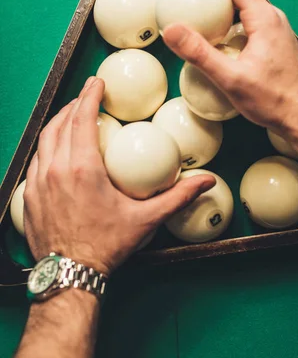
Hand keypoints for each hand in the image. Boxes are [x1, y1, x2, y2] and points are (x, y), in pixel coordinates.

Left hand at [23, 77, 214, 274]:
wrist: (70, 275)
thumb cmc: (106, 246)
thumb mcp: (146, 220)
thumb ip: (177, 197)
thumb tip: (206, 182)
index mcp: (82, 168)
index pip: (82, 119)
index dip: (89, 96)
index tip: (96, 82)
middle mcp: (55, 169)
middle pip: (60, 123)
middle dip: (73, 104)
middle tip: (87, 95)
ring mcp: (39, 182)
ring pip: (44, 139)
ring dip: (58, 123)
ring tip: (71, 116)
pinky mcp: (30, 195)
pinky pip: (37, 159)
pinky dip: (48, 146)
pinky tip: (58, 149)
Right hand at [163, 0, 297, 132]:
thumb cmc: (274, 101)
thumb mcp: (231, 79)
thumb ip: (200, 54)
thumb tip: (171, 30)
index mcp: (264, 18)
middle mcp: (272, 17)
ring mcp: (274, 28)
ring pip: (241, 3)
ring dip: (217, 1)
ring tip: (192, 9)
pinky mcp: (273, 41)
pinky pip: (246, 20)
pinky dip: (226, 19)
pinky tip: (213, 36)